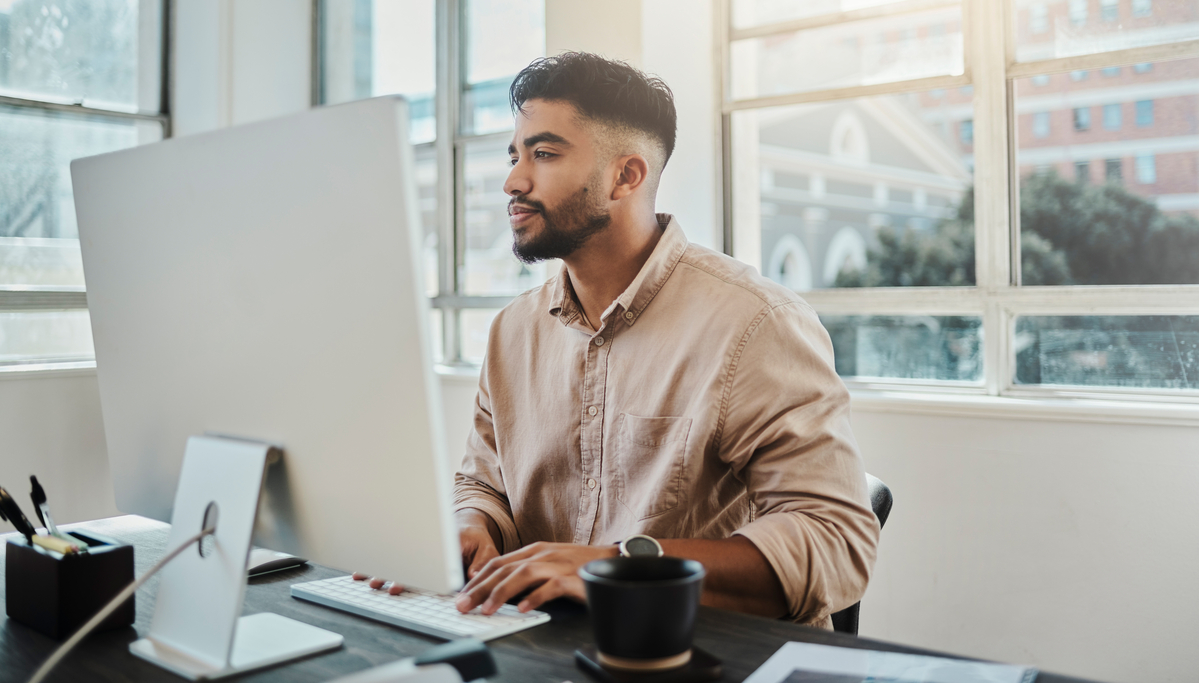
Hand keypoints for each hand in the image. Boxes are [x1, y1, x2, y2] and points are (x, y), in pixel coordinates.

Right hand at [351, 509, 501, 592]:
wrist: (466, 522)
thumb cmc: (475, 537)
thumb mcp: (485, 546)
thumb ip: (481, 561)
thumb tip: (472, 576)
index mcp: (444, 541)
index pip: (425, 558)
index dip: (412, 573)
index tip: (399, 584)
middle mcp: (426, 543)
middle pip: (406, 559)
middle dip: (390, 571)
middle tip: (376, 583)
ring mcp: (417, 546)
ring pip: (396, 556)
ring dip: (380, 567)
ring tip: (364, 577)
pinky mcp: (413, 551)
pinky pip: (394, 555)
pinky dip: (378, 561)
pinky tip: (361, 570)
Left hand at [454, 542, 616, 614]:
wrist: (611, 559)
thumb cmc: (578, 565)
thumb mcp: (547, 564)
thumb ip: (525, 573)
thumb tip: (498, 589)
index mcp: (533, 551)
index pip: (497, 563)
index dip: (477, 579)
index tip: (462, 595)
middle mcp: (542, 555)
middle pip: (504, 569)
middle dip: (480, 588)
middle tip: (463, 605)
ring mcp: (557, 565)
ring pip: (523, 575)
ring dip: (502, 592)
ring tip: (487, 609)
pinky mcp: (572, 578)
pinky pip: (551, 587)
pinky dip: (535, 597)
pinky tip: (524, 609)